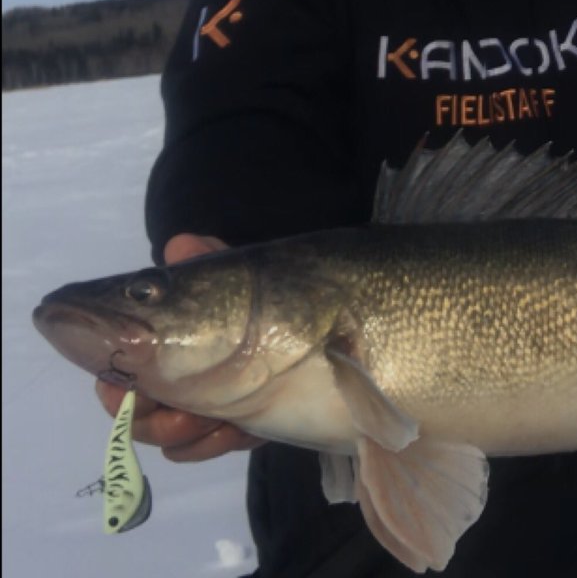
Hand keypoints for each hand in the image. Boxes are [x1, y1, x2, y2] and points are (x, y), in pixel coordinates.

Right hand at [93, 233, 262, 461]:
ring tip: (220, 420)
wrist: (340, 340)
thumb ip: (209, 262)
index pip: (122, 365)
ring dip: (188, 432)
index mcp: (174, 336)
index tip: (127, 391)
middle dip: (152, 419)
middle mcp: (182, 370)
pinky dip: (216, 443)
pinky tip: (240, 429)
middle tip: (180, 415)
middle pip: (137, 410)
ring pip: (168, 436)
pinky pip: (204, 448)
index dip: (117, 383)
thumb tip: (179, 246)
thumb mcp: (246, 279)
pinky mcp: (233, 423)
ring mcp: (208, 399)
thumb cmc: (284, 301)